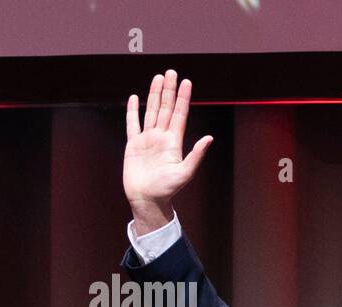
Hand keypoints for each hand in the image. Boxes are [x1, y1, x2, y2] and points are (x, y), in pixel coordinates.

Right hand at [124, 69, 212, 234]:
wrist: (147, 200)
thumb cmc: (167, 190)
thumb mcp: (185, 173)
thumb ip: (196, 155)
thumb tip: (209, 138)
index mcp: (174, 142)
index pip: (179, 114)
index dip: (182, 98)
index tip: (186, 82)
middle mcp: (162, 137)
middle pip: (165, 108)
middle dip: (169, 90)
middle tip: (171, 72)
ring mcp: (147, 140)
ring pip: (151, 111)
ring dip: (154, 95)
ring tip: (158, 78)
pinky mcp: (133, 145)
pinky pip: (133, 124)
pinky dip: (133, 111)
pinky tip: (134, 98)